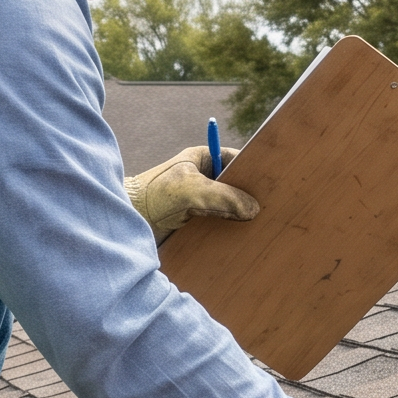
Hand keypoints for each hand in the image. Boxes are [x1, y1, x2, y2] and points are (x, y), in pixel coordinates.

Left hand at [124, 144, 259, 242]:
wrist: (125, 223)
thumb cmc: (153, 196)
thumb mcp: (191, 190)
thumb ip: (223, 197)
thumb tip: (253, 209)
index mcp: (203, 158)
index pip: (237, 161)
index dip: (254, 172)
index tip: (272, 185)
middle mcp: (204, 178)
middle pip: (237, 185)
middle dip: (250, 196)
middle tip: (272, 209)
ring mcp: (200, 200)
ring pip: (230, 206)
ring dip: (240, 216)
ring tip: (262, 226)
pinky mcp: (196, 221)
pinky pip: (219, 224)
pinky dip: (229, 230)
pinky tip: (242, 238)